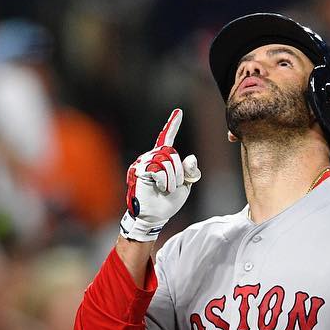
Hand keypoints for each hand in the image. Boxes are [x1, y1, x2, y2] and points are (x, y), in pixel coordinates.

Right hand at [120, 108, 200, 241]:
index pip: (167, 138)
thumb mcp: (185, 184)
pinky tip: (161, 189)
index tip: (178, 112)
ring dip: (172, 178)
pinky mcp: (139, 172)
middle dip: (178, 171)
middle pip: (170, 153)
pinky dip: (164, 181)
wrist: (154, 216)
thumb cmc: (167, 201)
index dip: (172, 125)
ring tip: (168, 189)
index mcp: (161, 159)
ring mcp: (143, 164)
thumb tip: (190, 157)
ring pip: (165, 161)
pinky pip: (158, 170)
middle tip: (175, 186)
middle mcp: (150, 158)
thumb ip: (189, 171)